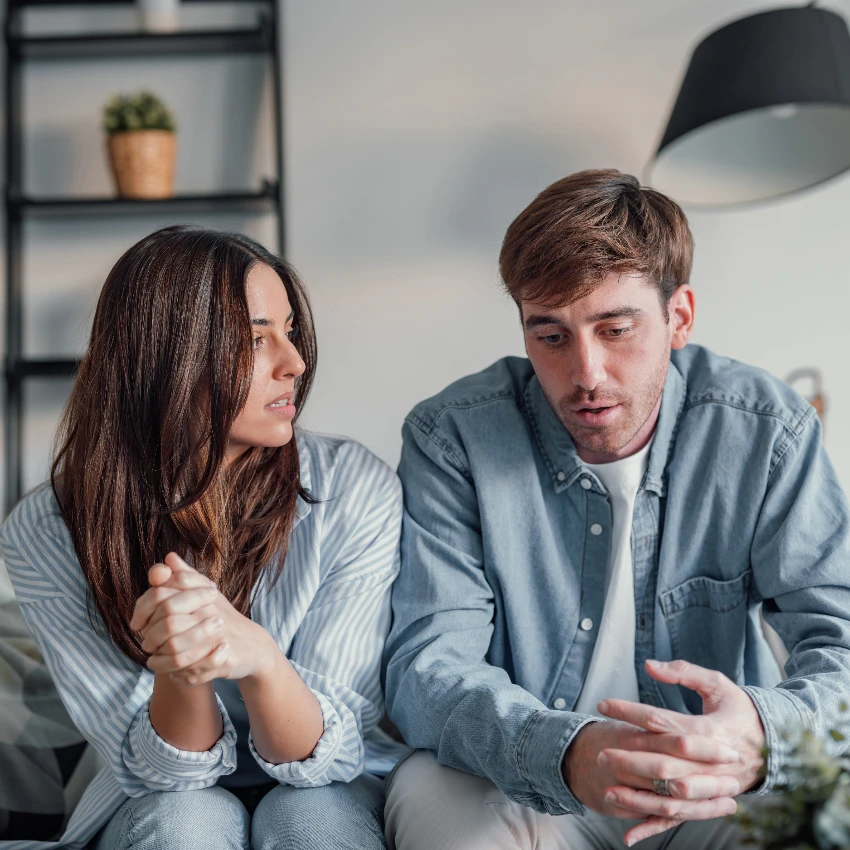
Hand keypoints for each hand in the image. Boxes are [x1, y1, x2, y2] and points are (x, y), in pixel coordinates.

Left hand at [131, 553, 275, 685]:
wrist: (253, 645)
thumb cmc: (222, 618)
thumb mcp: (205, 594)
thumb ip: (184, 577)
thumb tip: (169, 557)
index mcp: (203, 592)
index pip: (162, 593)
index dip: (142, 608)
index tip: (136, 623)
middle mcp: (211, 610)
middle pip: (168, 621)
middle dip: (150, 637)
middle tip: (146, 644)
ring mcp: (218, 634)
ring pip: (176, 648)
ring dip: (159, 659)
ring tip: (154, 660)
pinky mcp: (224, 658)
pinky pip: (190, 669)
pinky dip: (176, 674)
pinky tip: (172, 672)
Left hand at [595, 659, 765, 843]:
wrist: (774, 745)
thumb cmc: (739, 710)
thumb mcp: (717, 684)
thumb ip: (684, 672)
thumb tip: (650, 666)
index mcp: (707, 731)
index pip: (661, 721)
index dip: (630, 712)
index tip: (603, 704)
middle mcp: (707, 763)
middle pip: (663, 764)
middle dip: (629, 759)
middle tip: (600, 752)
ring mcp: (708, 787)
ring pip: (668, 797)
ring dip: (637, 797)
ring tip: (608, 790)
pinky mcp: (706, 802)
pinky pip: (677, 819)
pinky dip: (652, 828)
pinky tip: (628, 836)